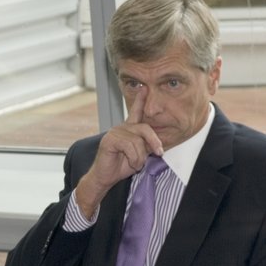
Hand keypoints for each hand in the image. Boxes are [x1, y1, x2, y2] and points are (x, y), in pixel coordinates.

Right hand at [73, 93, 163, 218]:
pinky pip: (130, 146)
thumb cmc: (122, 166)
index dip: (140, 100)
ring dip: (141, 157)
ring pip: (138, 141)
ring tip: (135, 163)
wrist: (106, 177)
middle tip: (159, 153)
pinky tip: (130, 163)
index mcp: (128, 129)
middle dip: (154, 141)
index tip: (144, 88)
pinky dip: (134, 158)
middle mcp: (121, 128)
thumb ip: (147, 145)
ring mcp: (114, 133)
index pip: (136, 112)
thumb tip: (158, 144)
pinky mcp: (109, 140)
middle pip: (145, 128)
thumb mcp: (140, 154)